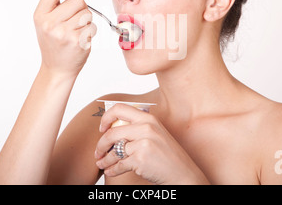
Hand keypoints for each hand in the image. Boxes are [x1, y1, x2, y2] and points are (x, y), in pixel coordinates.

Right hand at [34, 0, 96, 77]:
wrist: (57, 69)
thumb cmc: (53, 42)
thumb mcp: (45, 18)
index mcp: (40, 15)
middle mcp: (50, 24)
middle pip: (78, 0)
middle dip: (80, 7)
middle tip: (74, 19)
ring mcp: (64, 33)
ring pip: (87, 13)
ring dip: (86, 20)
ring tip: (76, 30)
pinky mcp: (78, 41)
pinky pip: (92, 26)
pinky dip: (90, 31)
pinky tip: (81, 39)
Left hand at [94, 104, 208, 184]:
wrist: (183, 173)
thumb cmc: (168, 155)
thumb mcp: (155, 133)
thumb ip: (138, 128)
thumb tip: (112, 129)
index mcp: (148, 118)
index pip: (119, 108)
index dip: (106, 118)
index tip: (102, 128)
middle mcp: (146, 128)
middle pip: (112, 133)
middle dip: (101, 144)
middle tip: (98, 152)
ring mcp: (143, 143)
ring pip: (114, 151)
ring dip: (105, 159)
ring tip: (101, 164)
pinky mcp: (140, 159)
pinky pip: (119, 164)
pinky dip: (112, 169)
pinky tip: (110, 171)